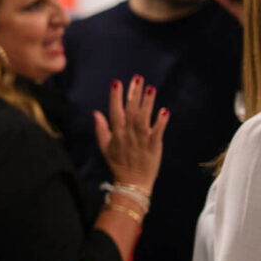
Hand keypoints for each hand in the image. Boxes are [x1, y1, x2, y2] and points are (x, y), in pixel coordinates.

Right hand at [94, 74, 168, 191]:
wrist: (132, 182)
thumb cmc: (118, 163)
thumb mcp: (104, 146)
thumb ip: (101, 128)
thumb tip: (96, 112)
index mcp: (116, 133)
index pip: (115, 111)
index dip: (115, 97)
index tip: (117, 82)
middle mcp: (128, 133)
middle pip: (131, 110)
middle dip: (134, 93)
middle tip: (138, 78)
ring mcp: (142, 139)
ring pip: (144, 117)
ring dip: (148, 103)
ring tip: (151, 88)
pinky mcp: (154, 145)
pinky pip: (158, 131)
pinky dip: (160, 122)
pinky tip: (164, 111)